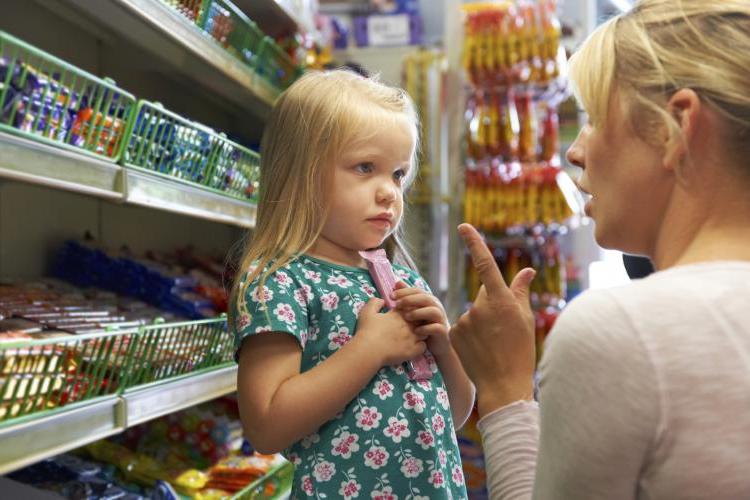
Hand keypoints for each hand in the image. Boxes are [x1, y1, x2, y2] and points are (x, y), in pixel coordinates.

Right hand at [355, 298, 426, 366]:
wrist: (369, 350)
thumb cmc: (366, 331)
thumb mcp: (366, 312)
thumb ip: (375, 302)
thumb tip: (382, 300)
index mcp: (398, 315)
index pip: (410, 308)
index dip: (408, 311)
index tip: (403, 316)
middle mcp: (408, 324)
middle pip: (420, 319)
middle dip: (417, 321)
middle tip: (409, 326)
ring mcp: (412, 337)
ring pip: (424, 332)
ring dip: (420, 333)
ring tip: (413, 337)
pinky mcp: (412, 350)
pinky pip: (423, 346)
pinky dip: (420, 346)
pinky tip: (414, 347)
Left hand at [393, 282, 451, 356]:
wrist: (436, 345)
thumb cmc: (422, 325)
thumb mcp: (414, 310)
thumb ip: (407, 297)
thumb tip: (397, 283)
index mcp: (428, 300)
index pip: (417, 290)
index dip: (404, 291)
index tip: (391, 296)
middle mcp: (436, 307)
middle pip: (425, 298)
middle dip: (410, 300)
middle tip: (397, 304)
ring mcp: (440, 319)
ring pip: (433, 311)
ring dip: (419, 312)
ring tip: (406, 317)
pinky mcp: (442, 331)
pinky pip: (436, 328)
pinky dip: (426, 328)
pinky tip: (416, 331)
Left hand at [450, 223, 536, 416]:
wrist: (503, 384)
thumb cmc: (520, 351)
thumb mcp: (526, 319)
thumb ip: (520, 291)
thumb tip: (528, 270)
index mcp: (501, 301)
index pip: (486, 265)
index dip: (474, 243)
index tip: (463, 227)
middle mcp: (480, 307)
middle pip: (484, 296)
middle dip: (492, 306)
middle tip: (504, 330)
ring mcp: (465, 321)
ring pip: (474, 313)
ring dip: (482, 323)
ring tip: (493, 344)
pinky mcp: (454, 333)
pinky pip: (463, 327)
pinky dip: (471, 335)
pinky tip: (480, 350)